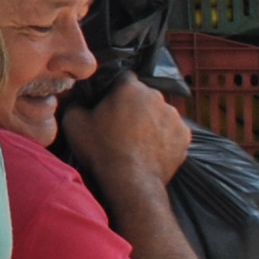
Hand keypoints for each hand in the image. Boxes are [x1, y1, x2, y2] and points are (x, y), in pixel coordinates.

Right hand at [59, 72, 191, 202]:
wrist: (130, 181)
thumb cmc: (102, 150)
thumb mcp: (74, 123)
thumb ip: (75, 103)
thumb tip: (78, 100)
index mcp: (129, 87)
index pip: (123, 77)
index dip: (114, 90)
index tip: (109, 105)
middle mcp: (156, 96)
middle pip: (143, 96)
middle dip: (134, 106)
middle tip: (121, 127)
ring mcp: (173, 116)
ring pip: (159, 113)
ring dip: (150, 122)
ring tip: (137, 141)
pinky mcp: (184, 136)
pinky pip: (172, 131)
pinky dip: (164, 138)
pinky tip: (151, 150)